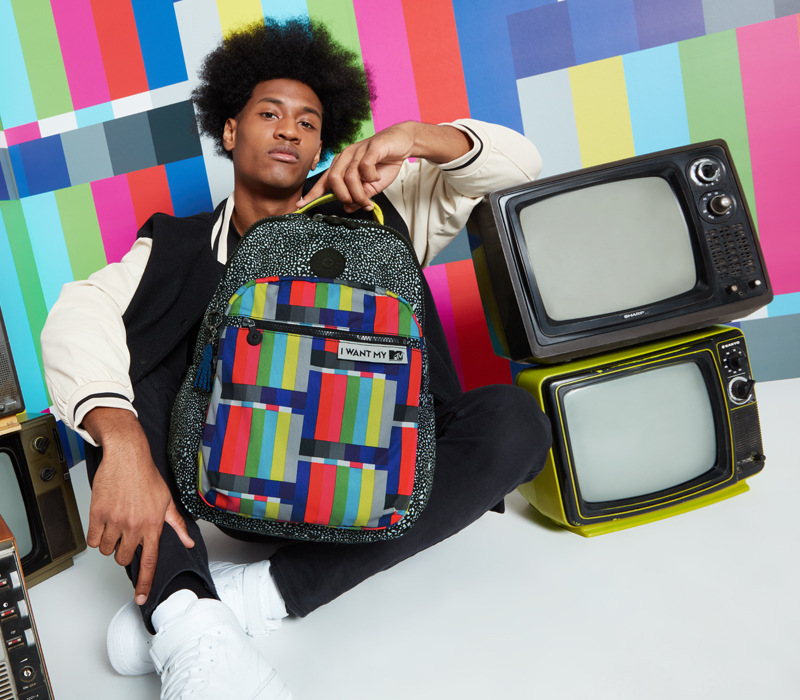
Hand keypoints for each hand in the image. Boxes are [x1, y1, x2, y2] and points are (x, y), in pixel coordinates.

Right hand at [83, 408, 194, 605]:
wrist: (127, 456)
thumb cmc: (147, 477)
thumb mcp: (166, 501)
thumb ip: (177, 524)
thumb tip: (188, 542)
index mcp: (154, 524)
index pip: (150, 560)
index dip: (146, 582)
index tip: (142, 598)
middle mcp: (135, 525)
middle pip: (123, 558)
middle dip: (123, 551)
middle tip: (126, 534)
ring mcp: (115, 520)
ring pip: (106, 550)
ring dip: (109, 542)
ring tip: (116, 523)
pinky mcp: (98, 514)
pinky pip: (93, 539)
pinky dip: (96, 535)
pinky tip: (103, 522)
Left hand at [302, 123, 414, 212]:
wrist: (402, 142)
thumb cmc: (384, 162)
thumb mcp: (371, 185)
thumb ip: (359, 196)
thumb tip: (348, 207)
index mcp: (342, 165)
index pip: (325, 181)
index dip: (312, 193)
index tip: (301, 204)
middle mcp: (346, 156)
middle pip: (334, 179)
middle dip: (344, 196)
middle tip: (355, 202)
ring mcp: (358, 151)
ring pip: (349, 176)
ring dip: (359, 193)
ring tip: (368, 199)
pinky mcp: (371, 147)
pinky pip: (365, 166)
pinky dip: (371, 177)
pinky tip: (377, 177)